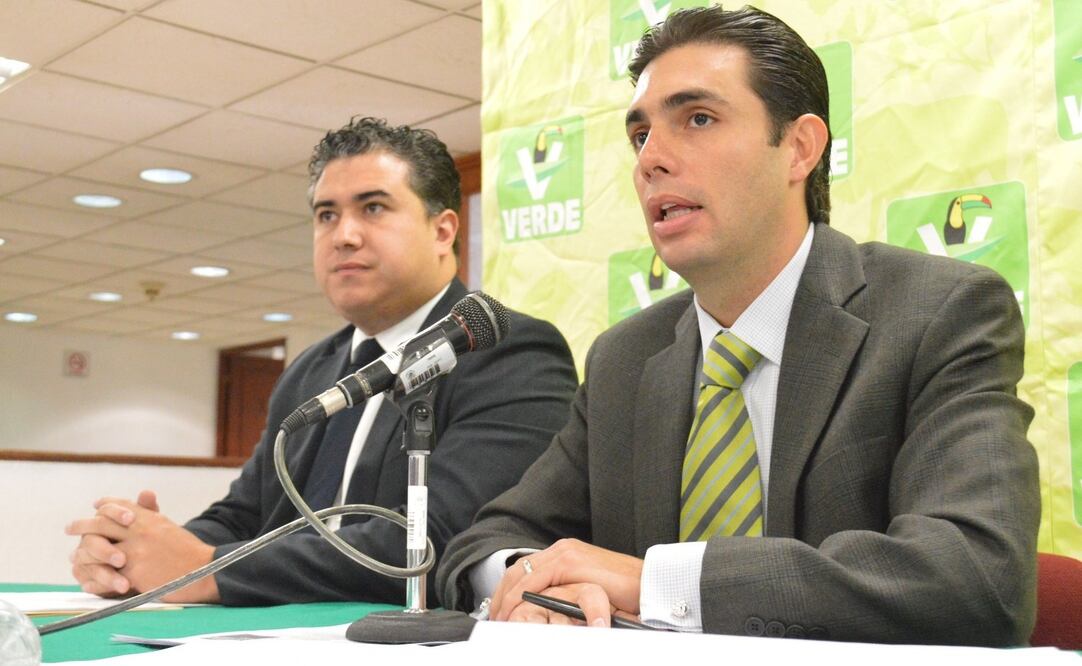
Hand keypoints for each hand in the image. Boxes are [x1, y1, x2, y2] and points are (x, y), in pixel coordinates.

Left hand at [66, 491, 219, 602]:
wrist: (204, 570)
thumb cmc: (187, 550)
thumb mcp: (169, 525)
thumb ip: (151, 512)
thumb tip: (144, 493)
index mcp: (149, 518)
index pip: (118, 505)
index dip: (104, 505)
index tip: (94, 506)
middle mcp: (139, 530)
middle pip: (101, 523)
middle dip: (81, 524)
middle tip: (69, 528)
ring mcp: (135, 551)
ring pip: (97, 547)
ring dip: (82, 553)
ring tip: (74, 557)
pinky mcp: (134, 572)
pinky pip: (106, 574)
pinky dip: (94, 578)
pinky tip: (87, 581)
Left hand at [489, 539, 643, 626]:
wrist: (647, 585)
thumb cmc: (625, 593)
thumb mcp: (589, 591)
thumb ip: (568, 592)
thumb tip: (549, 609)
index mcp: (566, 553)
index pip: (527, 567)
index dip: (508, 588)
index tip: (500, 608)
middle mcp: (562, 548)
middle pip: (519, 567)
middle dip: (501, 592)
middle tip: (494, 616)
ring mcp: (565, 552)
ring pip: (522, 572)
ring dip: (506, 596)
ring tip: (500, 617)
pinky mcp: (570, 561)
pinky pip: (535, 579)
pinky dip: (520, 595)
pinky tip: (514, 610)